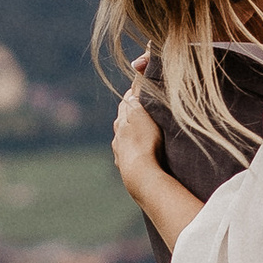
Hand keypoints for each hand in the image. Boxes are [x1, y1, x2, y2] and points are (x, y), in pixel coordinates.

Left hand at [110, 72, 168, 196]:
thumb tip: (132, 89)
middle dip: (129, 111)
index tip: (138, 87)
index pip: (126, 102)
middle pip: (122, 119)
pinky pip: (127, 153)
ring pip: (123, 137)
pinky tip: (136, 151)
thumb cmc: (144, 143)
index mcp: (122, 121)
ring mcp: (120, 152)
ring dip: (130, 131)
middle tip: (138, 104)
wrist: (140, 175)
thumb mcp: (142, 116)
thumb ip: (136, 102)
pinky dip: (132, 148)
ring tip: (139, 128)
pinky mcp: (125, 166)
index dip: (133, 94)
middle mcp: (118, 136)